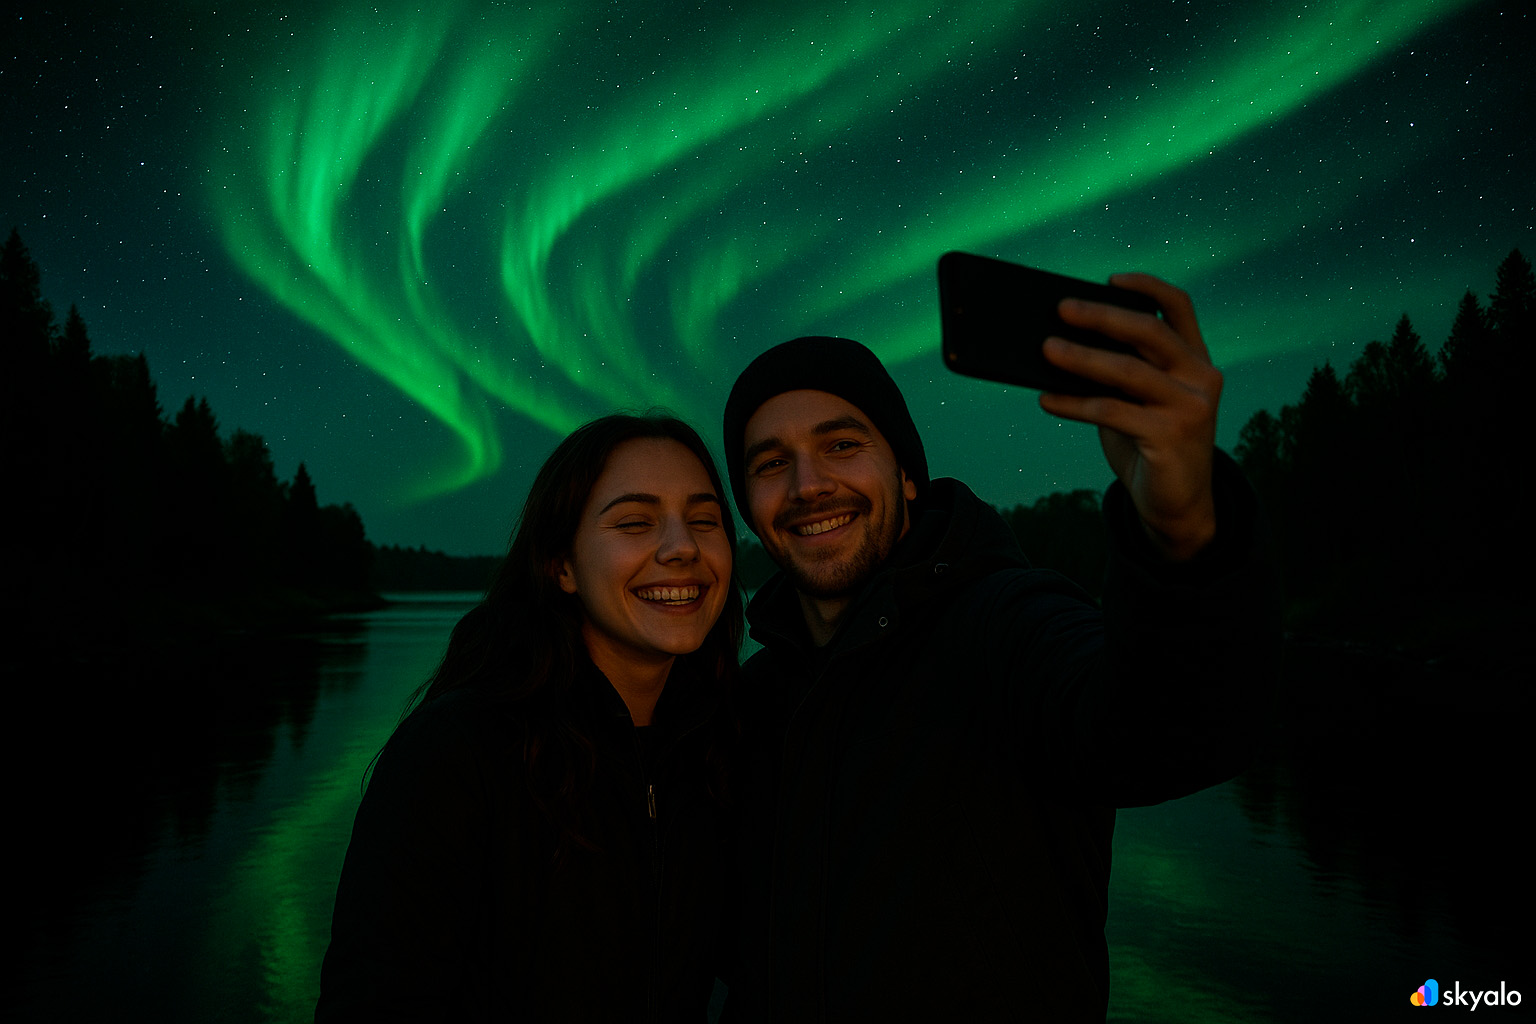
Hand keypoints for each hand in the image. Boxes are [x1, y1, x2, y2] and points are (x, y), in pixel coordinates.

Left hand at [1038, 273, 1220, 560]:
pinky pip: (1112, 412)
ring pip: (1128, 371)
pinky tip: (1045, 400)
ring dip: (1081, 357)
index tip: (1110, 278)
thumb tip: (1060, 343)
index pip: (1180, 308)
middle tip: (1061, 308)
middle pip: (1149, 332)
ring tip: (1045, 348)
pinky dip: (1074, 404)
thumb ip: (1118, 372)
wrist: (1176, 504)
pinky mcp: (1171, 437)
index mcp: (1197, 360)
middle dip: (1101, 316)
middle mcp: (1201, 378)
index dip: (1147, 286)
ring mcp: (1191, 407)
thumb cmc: (1149, 443)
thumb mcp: (1139, 401)